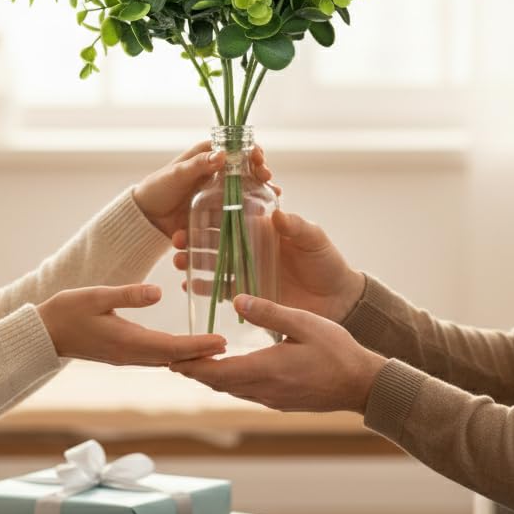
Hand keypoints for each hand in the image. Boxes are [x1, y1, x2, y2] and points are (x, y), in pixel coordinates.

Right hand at [38, 283, 225, 364]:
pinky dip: (173, 354)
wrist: (43, 333)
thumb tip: (158, 293)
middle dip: (200, 354)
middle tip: (228, 348)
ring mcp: (125, 356)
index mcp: (127, 341)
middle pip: (173, 358)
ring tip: (213, 349)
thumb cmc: (68, 311)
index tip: (221, 342)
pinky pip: (154, 357)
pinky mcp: (121, 354)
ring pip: (164, 360)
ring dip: (189, 356)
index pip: (171, 347)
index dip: (198, 345)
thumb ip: (128, 295)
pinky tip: (183, 349)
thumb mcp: (97, 296)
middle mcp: (130, 354)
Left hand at [133, 141, 275, 237]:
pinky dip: (253, 207)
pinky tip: (264, 212)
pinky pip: (238, 207)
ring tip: (273, 193)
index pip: (234, 147)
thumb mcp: (177, 174)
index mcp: (207, 156)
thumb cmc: (157, 188)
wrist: (146, 217)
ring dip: (262, 188)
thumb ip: (198, 165)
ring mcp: (218, 191)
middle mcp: (216, 172)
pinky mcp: (217, 210)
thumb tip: (222, 154)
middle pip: (245, 167)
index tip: (259, 157)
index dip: (250, 150)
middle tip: (267, 176)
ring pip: (246, 187)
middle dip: (260, 170)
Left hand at [171, 294, 386, 412]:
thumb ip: (268, 312)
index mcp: (266, 369)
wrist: (362, 385)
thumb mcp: (304, 322)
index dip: (191, 366)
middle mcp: (263, 390)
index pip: (216, 372)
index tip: (169, 357)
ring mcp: (272, 399)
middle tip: (171, 359)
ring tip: (193, 362)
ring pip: (231, 390)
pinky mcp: (280, 402)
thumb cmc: (337, 351)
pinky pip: (245, 393)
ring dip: (211, 377)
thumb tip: (236, 299)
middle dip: (194, 371)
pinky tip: (229, 369)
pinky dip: (230, 381)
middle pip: (218, 384)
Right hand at [174, 209, 364, 322]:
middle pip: (215, 240)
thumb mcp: (314, 239)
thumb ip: (297, 227)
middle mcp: (251, 249)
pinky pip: (220, 290)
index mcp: (264, 229)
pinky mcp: (248, 295)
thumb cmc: (327, 263)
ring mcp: (247, 271)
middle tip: (176, 240)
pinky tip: (189, 286)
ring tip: (178, 261)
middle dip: (193, 238)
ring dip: (193, 262)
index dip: (211, 214)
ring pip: (213, 264)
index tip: (192, 212)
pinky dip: (203, 288)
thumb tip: (277, 214)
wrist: (337, 300)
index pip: (232, 217)